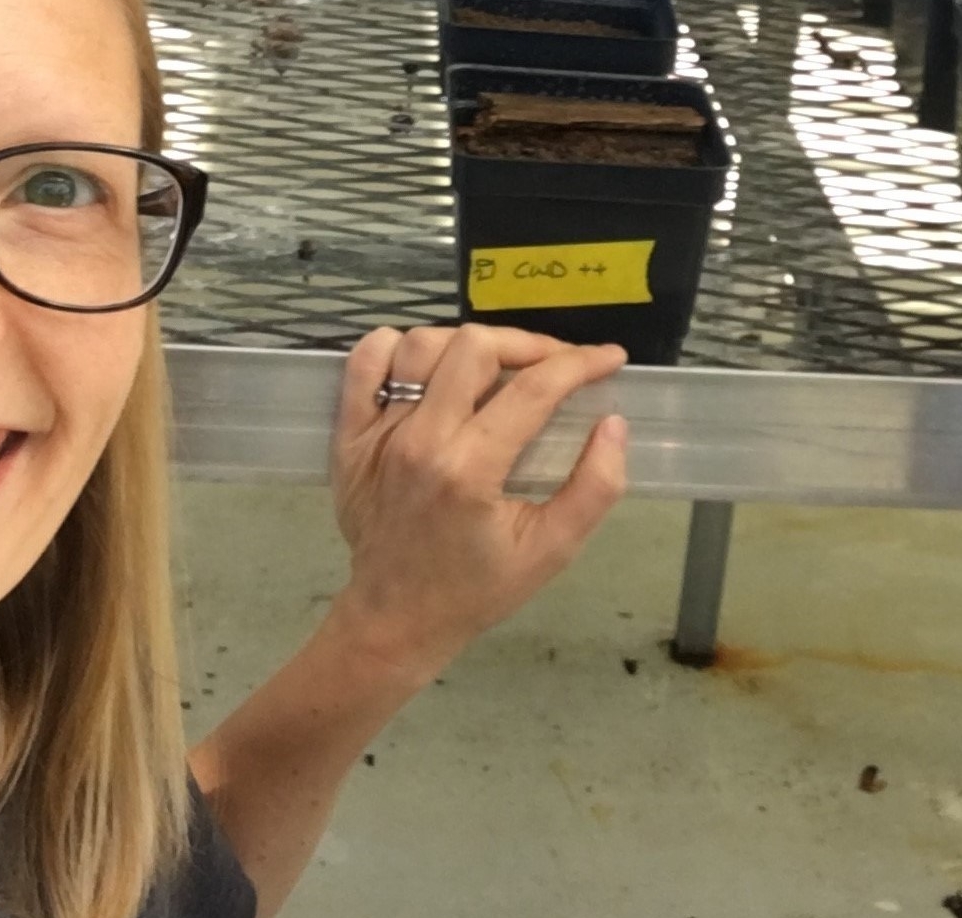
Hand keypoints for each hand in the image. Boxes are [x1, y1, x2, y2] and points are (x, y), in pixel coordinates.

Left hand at [326, 325, 628, 687]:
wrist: (397, 616)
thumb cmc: (477, 587)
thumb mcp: (552, 550)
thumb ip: (595, 488)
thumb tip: (613, 423)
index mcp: (470, 471)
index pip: (531, 390)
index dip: (580, 364)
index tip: (608, 359)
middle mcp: (418, 440)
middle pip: (473, 348)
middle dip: (527, 345)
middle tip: (554, 365)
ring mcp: (376, 433)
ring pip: (419, 346)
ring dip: (466, 345)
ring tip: (496, 367)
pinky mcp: (348, 435)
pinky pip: (363, 364)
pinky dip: (394, 347)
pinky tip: (428, 362)